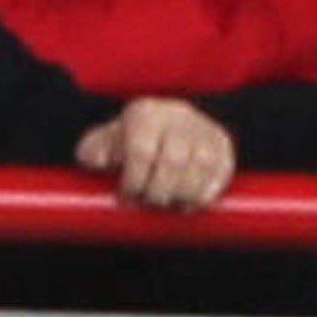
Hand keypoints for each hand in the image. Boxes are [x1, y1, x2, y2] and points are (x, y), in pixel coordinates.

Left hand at [74, 97, 235, 211]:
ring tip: (165, 202)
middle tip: (147, 202)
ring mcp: (204, 132)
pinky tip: (186, 202)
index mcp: (146, 113)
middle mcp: (179, 117)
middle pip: (171, 164)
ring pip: (197, 172)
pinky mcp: (223, 150)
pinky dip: (201, 197)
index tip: (127, 196)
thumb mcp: (107, 140)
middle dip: (156, 192)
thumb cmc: (132, 140)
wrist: (169, 124)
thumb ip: (93, 149)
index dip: (134, 182)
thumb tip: (97, 160)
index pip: (142, 151)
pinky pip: (217, 179)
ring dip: (179, 197)